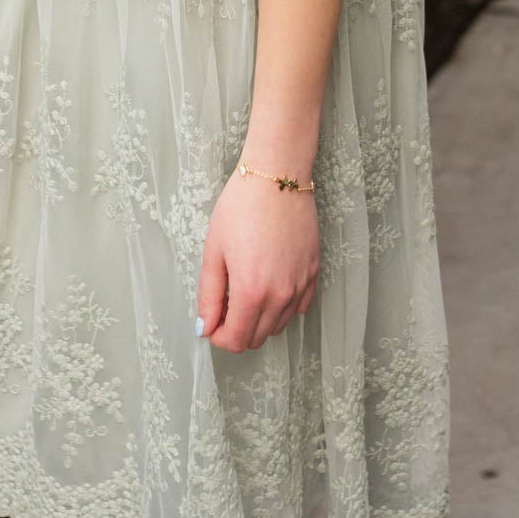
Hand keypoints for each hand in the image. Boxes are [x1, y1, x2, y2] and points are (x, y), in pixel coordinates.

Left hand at [197, 168, 319, 351]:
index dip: (219, 337)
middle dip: (237, 329)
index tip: (212, 322)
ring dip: (259, 319)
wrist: (276, 177)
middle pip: (257, 337)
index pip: (236, 341)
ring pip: (278, 325)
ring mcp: (300, 285)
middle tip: (225, 303)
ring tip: (245, 288)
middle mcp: (280, 296)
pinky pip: (299, 307)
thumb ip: (209, 295)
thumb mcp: (214, 251)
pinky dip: (282, 307)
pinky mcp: (313, 272)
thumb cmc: (240, 208)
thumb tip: (205, 328)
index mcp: (251, 293)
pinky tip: (269, 284)